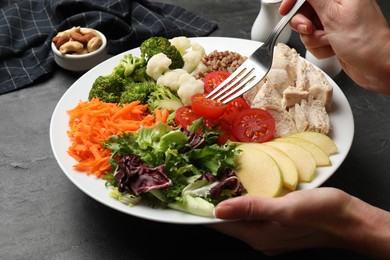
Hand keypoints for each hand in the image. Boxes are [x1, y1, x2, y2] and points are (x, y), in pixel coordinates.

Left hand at [208, 187, 389, 256]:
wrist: (350, 219)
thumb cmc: (321, 214)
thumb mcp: (285, 209)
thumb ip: (251, 208)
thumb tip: (218, 210)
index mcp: (258, 236)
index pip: (220, 224)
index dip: (203, 211)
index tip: (190, 194)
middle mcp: (260, 236)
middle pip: (228, 220)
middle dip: (214, 202)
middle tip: (202, 180)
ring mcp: (270, 230)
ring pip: (241, 214)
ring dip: (230, 198)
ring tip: (217, 179)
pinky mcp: (278, 222)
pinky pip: (255, 210)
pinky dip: (246, 198)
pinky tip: (245, 184)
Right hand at [279, 0, 389, 93]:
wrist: (377, 67)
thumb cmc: (365, 42)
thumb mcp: (333, 15)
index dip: (293, 1)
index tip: (285, 10)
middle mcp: (338, 5)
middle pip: (304, 10)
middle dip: (304, 24)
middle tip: (310, 30)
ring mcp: (335, 22)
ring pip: (307, 28)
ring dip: (313, 39)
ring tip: (328, 41)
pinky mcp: (333, 36)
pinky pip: (314, 40)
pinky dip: (319, 47)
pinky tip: (332, 48)